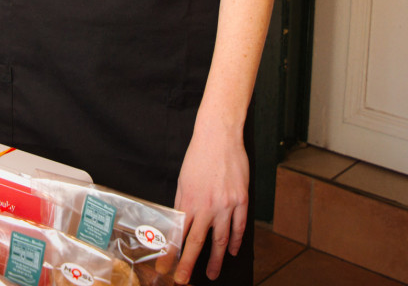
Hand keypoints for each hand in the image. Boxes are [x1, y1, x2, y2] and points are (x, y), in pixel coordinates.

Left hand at [172, 121, 248, 282]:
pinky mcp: (241, 199)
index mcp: (189, 200)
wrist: (219, 136)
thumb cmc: (198, 156)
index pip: (179, 234)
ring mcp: (226, 204)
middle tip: (184, 280)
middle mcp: (207, 205)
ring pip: (221, 240)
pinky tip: (232, 251)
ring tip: (212, 273)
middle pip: (198, 242)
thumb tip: (180, 224)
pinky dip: (236, 241)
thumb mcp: (183, 181)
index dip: (172, 253)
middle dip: (190, 264)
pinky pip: (239, 227)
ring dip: (216, 259)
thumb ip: (183, 204)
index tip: (166, 267)